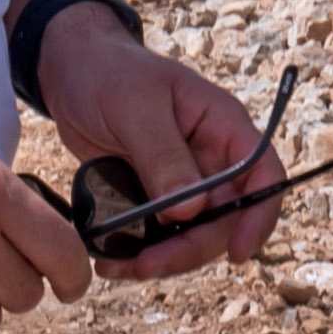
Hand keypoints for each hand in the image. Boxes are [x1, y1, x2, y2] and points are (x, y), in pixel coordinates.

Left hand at [36, 13, 277, 283]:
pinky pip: (157, 233)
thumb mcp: (136, 108)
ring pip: (190, 234)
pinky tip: (108, 257)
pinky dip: (137, 250)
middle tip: (147, 264)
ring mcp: (182, 180)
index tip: (237, 253)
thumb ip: (163, 158)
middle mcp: (210, 158)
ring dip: (161, 258)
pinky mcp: (152, 194)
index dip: (259, 216)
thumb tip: (188, 213)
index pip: (262, 175)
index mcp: (223, 127)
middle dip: (190, 248)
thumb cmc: (109, 72)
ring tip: (117, 265)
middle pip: (224, 218)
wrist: (70, 68)